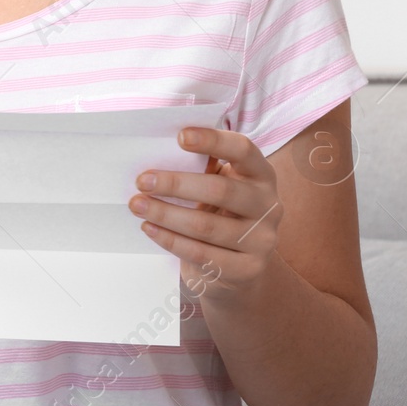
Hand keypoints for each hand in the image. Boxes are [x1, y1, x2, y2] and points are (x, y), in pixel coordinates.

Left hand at [128, 125, 282, 304]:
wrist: (240, 267)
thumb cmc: (221, 213)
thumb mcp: (219, 186)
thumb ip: (202, 169)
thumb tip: (157, 151)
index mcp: (261, 175)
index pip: (243, 150)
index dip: (213, 140)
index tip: (180, 137)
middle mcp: (269, 205)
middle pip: (221, 190)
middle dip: (176, 184)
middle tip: (142, 181)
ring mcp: (263, 239)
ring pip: (206, 226)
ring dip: (165, 214)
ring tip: (137, 205)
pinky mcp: (249, 268)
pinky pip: (201, 253)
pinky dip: (170, 240)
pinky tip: (149, 228)